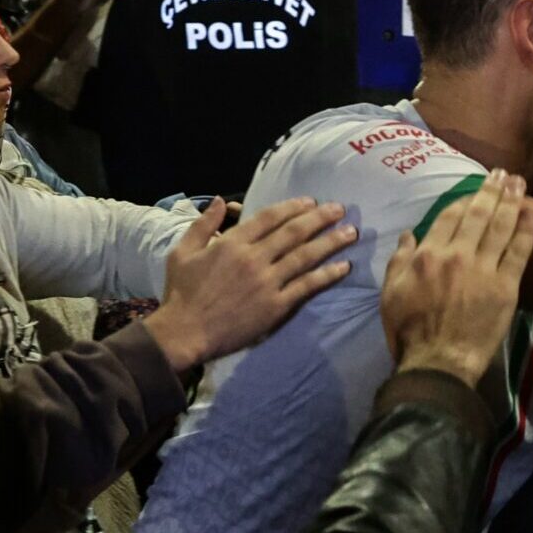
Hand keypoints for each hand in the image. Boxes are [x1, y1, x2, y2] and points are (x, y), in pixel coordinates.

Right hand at [147, 196, 356, 370]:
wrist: (185, 331)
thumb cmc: (182, 292)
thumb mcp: (183, 251)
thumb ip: (204, 224)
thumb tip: (222, 201)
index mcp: (232, 243)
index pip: (270, 218)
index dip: (293, 207)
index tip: (311, 202)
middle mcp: (254, 258)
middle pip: (294, 232)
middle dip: (320, 218)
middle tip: (340, 209)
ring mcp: (267, 282)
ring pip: (305, 256)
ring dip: (331, 242)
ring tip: (351, 232)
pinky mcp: (275, 306)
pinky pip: (306, 287)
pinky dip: (327, 275)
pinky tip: (344, 267)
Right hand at [381, 172, 532, 384]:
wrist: (436, 363)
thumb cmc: (409, 332)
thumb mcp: (390, 293)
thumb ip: (398, 260)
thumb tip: (409, 234)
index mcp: (428, 254)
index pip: (449, 216)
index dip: (463, 199)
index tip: (473, 189)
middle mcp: (457, 254)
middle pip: (478, 214)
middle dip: (491, 190)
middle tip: (503, 174)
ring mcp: (483, 270)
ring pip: (500, 227)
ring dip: (511, 201)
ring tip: (519, 183)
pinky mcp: (505, 287)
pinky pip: (518, 253)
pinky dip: (526, 232)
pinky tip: (532, 215)